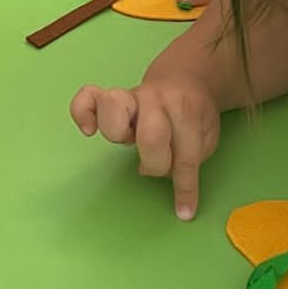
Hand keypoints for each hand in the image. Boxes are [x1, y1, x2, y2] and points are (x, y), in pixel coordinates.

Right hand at [71, 72, 220, 220]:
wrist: (187, 77)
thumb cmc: (195, 114)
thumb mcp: (206, 136)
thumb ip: (188, 155)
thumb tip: (147, 170)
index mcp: (187, 110)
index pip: (185, 155)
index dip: (185, 187)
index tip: (185, 211)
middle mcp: (157, 99)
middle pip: (150, 137)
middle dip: (156, 163)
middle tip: (159, 164)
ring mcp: (132, 95)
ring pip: (113, 108)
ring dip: (117, 133)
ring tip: (127, 140)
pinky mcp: (110, 95)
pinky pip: (87, 98)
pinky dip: (82, 113)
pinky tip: (89, 130)